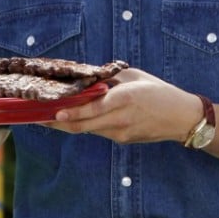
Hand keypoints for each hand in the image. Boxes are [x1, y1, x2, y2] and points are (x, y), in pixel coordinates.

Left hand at [41, 68, 200, 144]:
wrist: (182, 118)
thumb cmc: (159, 92)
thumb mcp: (135, 77)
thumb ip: (110, 78)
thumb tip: (86, 78)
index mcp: (124, 99)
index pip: (91, 109)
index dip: (70, 113)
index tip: (52, 112)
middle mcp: (120, 119)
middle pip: (82, 126)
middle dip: (57, 123)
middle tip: (37, 118)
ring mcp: (120, 133)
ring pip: (88, 130)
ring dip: (68, 124)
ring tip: (48, 116)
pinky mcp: (122, 140)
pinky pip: (99, 131)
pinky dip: (86, 124)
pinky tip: (76, 118)